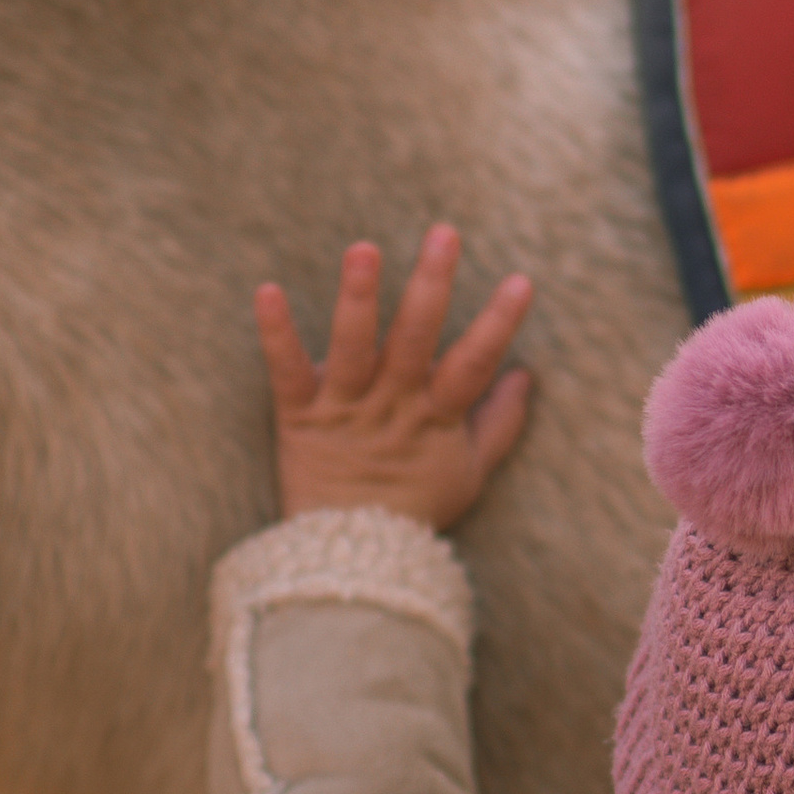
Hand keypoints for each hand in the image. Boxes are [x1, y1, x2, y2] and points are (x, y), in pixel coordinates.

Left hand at [256, 228, 534, 528]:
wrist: (350, 559)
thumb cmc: (413, 511)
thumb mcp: (469, 472)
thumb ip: (499, 422)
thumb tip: (526, 374)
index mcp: (435, 417)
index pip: (473, 364)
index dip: (498, 324)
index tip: (521, 281)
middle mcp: (391, 405)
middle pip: (415, 340)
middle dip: (431, 284)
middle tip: (444, 234)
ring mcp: (344, 408)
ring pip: (354, 346)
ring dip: (358, 296)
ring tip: (363, 248)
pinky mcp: (298, 416)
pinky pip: (285, 371)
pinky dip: (276, 333)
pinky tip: (268, 291)